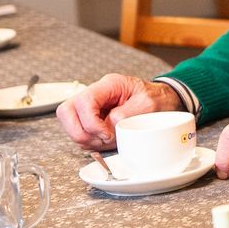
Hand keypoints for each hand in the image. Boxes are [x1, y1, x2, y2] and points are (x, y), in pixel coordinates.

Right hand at [56, 74, 180, 149]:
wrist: (162, 101)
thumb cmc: (156, 99)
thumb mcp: (147, 105)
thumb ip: (126, 115)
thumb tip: (109, 126)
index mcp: (108, 85)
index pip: (84, 101)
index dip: (91, 122)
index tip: (107, 134)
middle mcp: (95, 95)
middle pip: (66, 112)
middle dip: (81, 132)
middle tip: (102, 140)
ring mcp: (91, 108)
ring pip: (70, 125)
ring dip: (87, 139)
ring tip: (109, 140)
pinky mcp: (91, 120)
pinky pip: (80, 133)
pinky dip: (91, 142)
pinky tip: (107, 141)